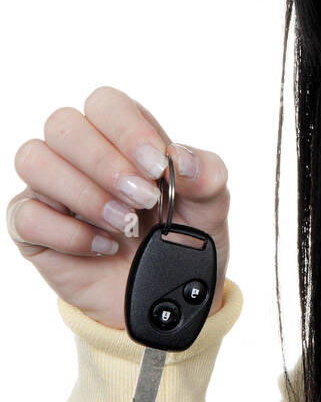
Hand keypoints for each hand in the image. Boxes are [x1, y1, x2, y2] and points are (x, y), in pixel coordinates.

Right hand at [7, 86, 229, 330]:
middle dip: (105, 163)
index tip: (157, 167)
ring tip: (124, 225)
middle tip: (143, 201)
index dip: (128, 130)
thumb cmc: (182, 240)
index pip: (106, 103)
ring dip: (84, 194)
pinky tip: (103, 247)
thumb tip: (183, 158)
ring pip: (34, 160)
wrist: (168, 298)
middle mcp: (79, 154)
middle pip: (63, 125)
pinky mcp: (33, 228)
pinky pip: (27, 215)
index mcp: (121, 136)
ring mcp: (51, 189)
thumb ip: (207, 176)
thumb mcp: (210, 208)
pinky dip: (68, 233)